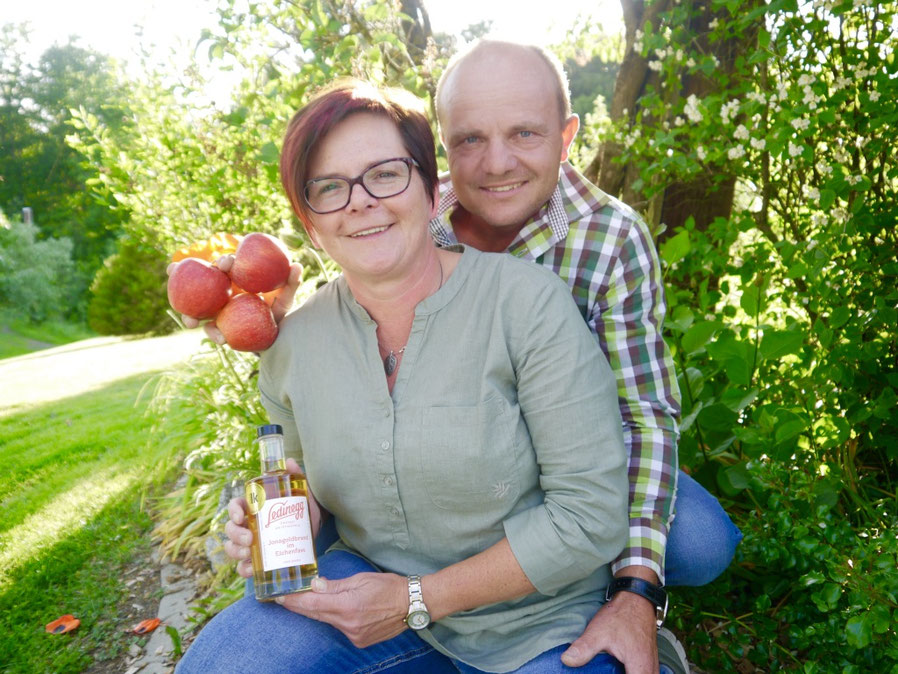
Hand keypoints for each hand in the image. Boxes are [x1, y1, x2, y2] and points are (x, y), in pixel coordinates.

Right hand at [166, 256, 303, 343]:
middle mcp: (222, 292)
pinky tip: (221, 339)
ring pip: (197, 308)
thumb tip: (298, 265)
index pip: (227, 266)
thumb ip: (290, 283)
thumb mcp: (285, 297)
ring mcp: (217, 309)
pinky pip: (212, 330)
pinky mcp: (219, 327)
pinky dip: (214, 335)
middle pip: (203, 283)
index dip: (225, 261)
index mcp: (236, 279)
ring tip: (190, 322)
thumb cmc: (278, 310)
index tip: (227, 263)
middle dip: (190, 279)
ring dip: (188, 314)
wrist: (276, 334)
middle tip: (189, 284)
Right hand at [223, 458, 320, 577]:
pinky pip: (243, 566)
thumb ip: (296, 477)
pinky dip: (243, 569)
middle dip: (235, 534)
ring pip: (232, 547)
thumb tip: (290, 462)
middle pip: (230, 529)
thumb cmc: (302, 509)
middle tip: (250, 538)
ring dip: (236, 551)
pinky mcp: (258, 559)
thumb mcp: (301, 493)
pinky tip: (250, 569)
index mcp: (254, 507)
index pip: (235, 506)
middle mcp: (248, 524)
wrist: (314, 528)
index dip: (232, 511)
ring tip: (249, 553)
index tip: (239, 516)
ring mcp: (251, 543)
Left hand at [275, 572, 408, 647]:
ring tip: (306, 600)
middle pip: (316, 615)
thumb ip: (335, 586)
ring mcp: (353, 635)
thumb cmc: (388, 586)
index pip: (312, 604)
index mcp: (348, 606)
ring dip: (318, 611)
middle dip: (300, 606)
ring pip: (328, 621)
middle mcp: (348, 624)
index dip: (294, 601)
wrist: (412, 605)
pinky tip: (336, 610)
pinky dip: (335, 619)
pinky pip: (340, 628)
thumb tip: (314, 586)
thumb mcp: (361, 579)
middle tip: (284, 598)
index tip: (279, 597)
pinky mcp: (359, 641)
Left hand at [561, 579, 657, 671]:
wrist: (636, 598)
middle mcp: (650, 668)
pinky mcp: (650, 659)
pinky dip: (634, 672)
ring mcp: (653, 663)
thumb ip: (584, 648)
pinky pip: (645, 672)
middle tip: (608, 671)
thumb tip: (566, 660)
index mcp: (640, 666)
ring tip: (613, 670)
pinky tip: (621, 669)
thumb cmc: (620, 615)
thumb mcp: (598, 632)